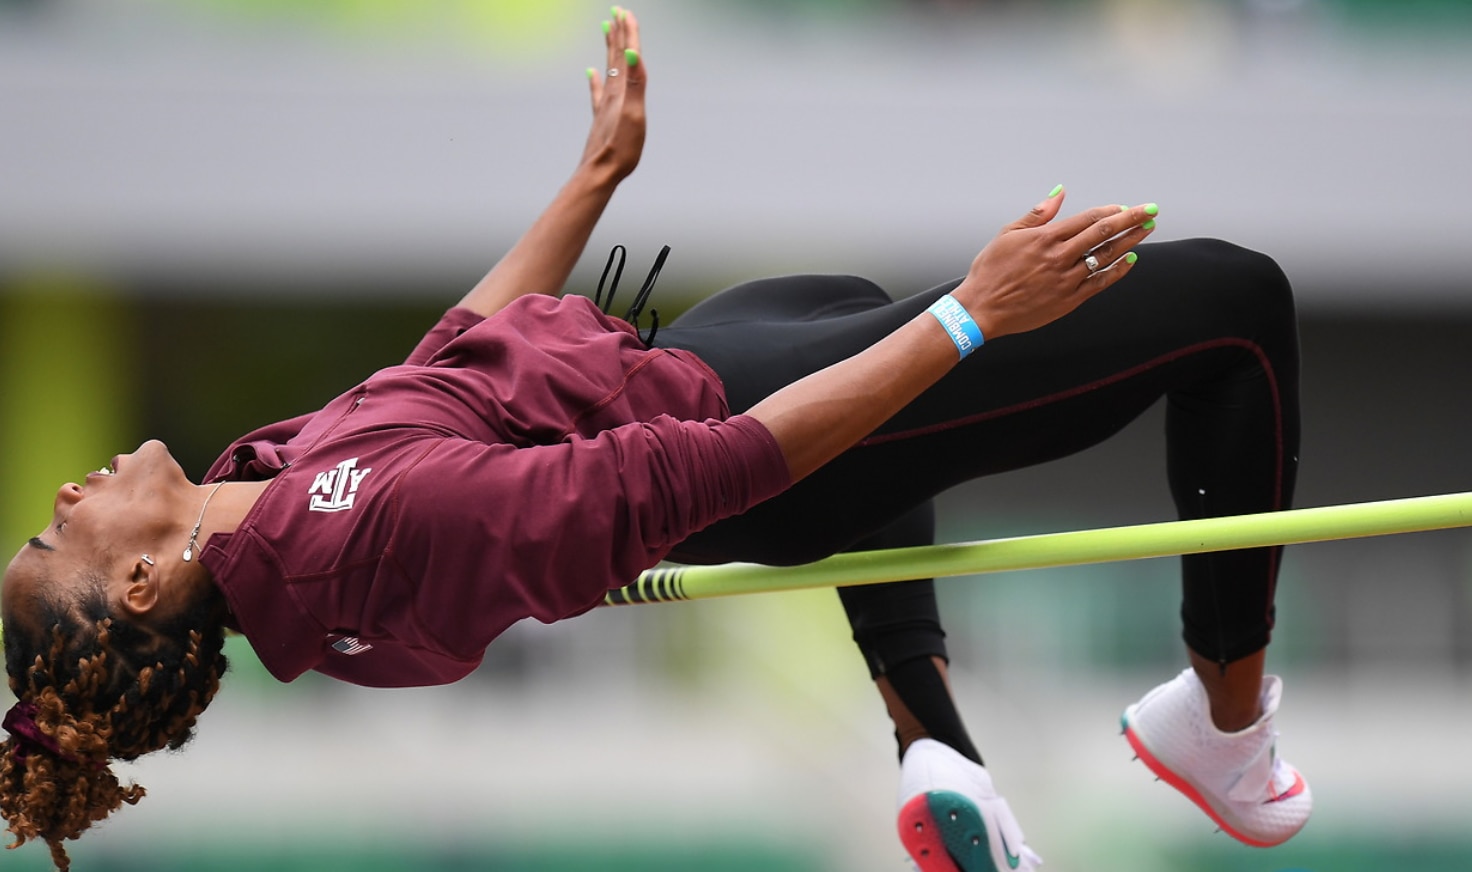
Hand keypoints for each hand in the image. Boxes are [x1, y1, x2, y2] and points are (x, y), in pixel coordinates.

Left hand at [581, 6, 646, 183]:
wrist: (601, 172)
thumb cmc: (621, 148)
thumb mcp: (634, 114)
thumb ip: (636, 84)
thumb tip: (634, 54)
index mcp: (622, 90)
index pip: (627, 55)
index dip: (628, 33)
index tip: (626, 12)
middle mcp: (612, 93)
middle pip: (616, 57)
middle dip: (618, 34)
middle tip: (617, 12)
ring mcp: (605, 105)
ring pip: (608, 69)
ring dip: (610, 49)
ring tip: (607, 31)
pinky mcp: (601, 118)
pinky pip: (598, 92)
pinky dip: (595, 79)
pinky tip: (591, 72)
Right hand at [952, 188, 1156, 340]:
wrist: (981, 309)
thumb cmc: (990, 271)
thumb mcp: (1008, 234)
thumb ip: (1037, 214)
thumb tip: (1059, 193)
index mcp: (1045, 238)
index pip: (1088, 219)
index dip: (1111, 211)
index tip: (1125, 207)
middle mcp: (1059, 257)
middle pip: (1104, 233)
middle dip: (1131, 220)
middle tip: (1150, 211)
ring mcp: (1066, 280)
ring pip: (1106, 256)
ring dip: (1130, 242)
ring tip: (1146, 231)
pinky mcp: (1067, 300)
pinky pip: (1099, 283)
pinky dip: (1117, 271)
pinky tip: (1130, 261)